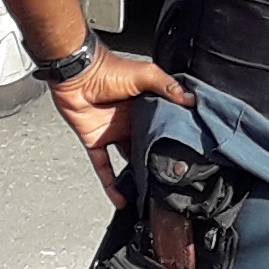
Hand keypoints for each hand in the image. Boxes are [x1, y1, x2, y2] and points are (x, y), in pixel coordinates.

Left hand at [50, 51, 191, 199]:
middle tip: (170, 181)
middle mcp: (130, 122)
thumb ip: (168, 86)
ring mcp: (113, 134)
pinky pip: (104, 167)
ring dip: (136, 176)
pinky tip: (121, 198)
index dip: (173, 140)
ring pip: (127, 161)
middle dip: (156, 162)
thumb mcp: (146, 74)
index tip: (187, 155)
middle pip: (146, 147)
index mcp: (145, 107)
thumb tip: (191, 99)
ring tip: (150, 194)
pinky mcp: (96, 142)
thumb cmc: (108, 69)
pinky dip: (111, 184)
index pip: (163, 126)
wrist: (77, 73)